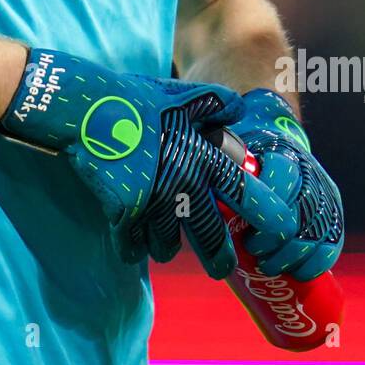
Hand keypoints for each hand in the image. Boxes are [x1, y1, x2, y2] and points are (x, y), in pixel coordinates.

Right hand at [0, 50, 298, 267]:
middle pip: (210, 235)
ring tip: (163, 247)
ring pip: (167, 245)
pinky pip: (132, 245)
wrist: (85, 109)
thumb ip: (213, 104)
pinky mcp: (124, 213)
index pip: (246, 194)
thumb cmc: (132, 99)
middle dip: (218, 258)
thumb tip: (239, 108)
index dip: (268, 217)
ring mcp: (153, 201)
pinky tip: (129, 242)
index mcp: (202, 157)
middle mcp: (184, 183)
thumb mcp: (179, 95)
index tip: (279, 234)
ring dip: (165, 248)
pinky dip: (131, 246)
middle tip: (221, 269)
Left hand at [226, 89, 344, 281]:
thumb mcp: (228, 153)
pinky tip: (297, 274)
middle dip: (274, 241)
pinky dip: (315, 264)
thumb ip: (207, 166)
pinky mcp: (333, 215)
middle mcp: (308, 173)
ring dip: (291, 257)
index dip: (263, 209)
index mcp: (281, 154)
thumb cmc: (244, 158)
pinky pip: (332, 244)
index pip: (280, 179)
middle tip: (252, 252)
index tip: (245, 231)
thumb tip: (168, 191)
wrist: (280, 150)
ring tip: (267, 267)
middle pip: (297, 214)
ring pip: (315, 233)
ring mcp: (324, 195)